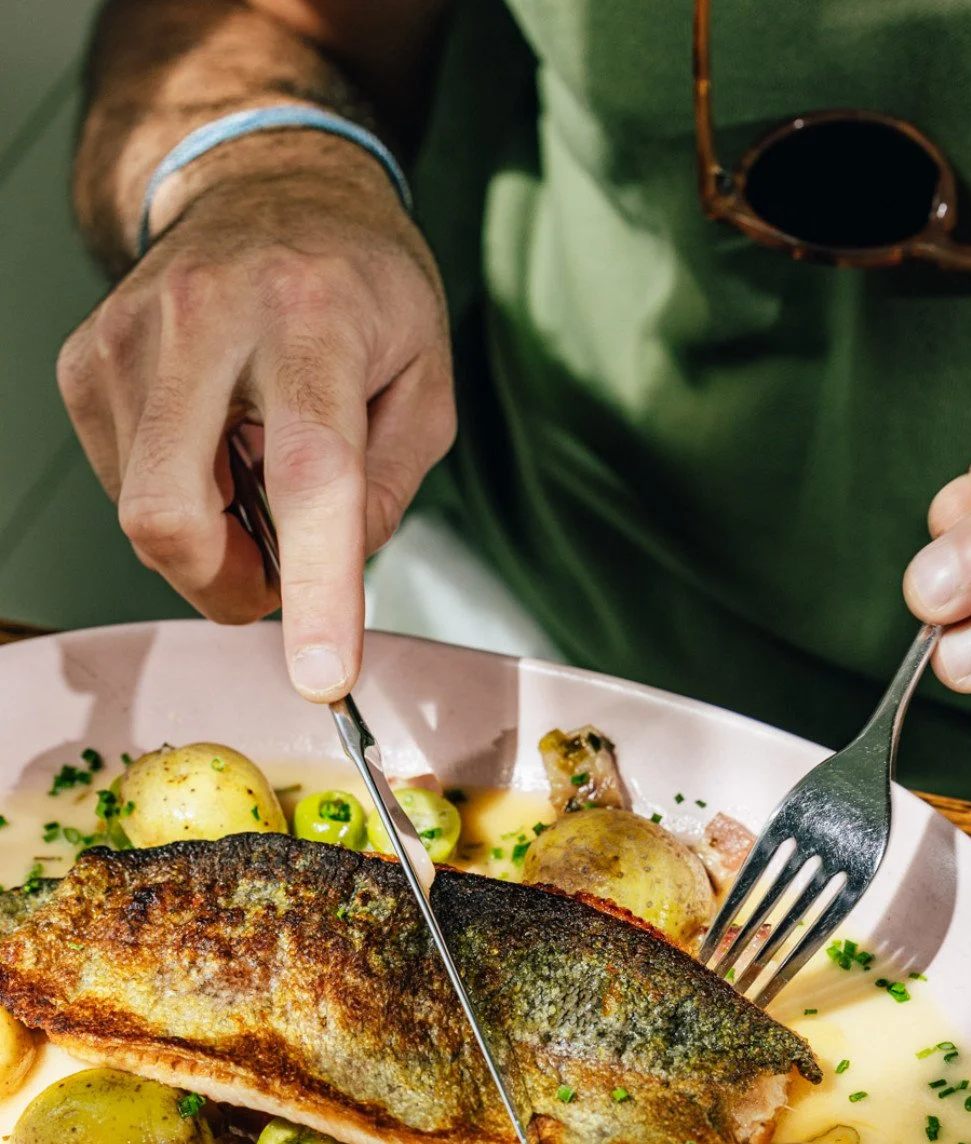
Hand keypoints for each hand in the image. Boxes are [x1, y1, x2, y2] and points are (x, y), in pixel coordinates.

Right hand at [57, 155, 454, 700]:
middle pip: (171, 512)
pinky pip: (121, 484)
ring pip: (142, 514)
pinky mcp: (87, 360)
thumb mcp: (425, 380)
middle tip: (275, 575)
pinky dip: (176, 497)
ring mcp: (131, 336)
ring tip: (253, 468)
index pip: (311, 473)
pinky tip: (212, 444)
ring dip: (209, 536)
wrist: (269, 186)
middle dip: (223, 584)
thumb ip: (393, 487)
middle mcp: (208, 316)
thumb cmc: (360, 284)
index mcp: (315, 319)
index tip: (322, 672)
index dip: (317, 586)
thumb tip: (336, 567)